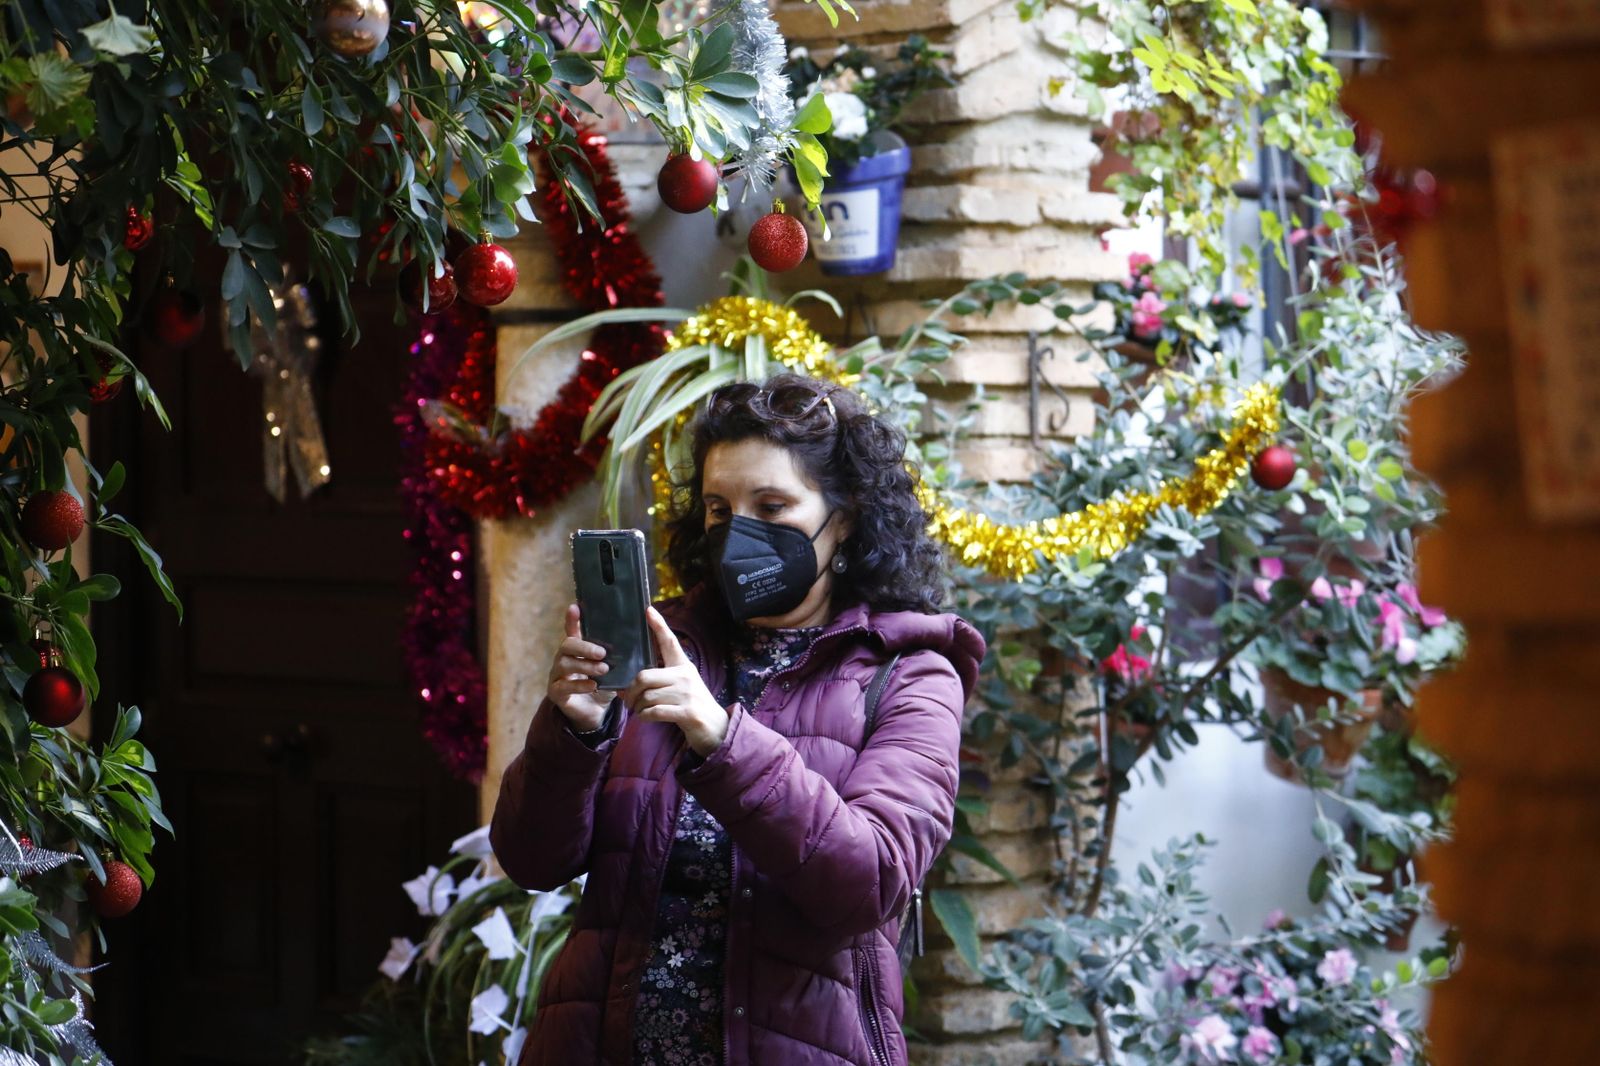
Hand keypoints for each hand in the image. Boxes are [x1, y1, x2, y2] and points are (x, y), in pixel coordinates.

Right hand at [546, 603, 612, 729]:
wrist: (596, 712)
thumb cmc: (604, 685)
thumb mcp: (612, 667)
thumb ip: (617, 654)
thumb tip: (636, 636)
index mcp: (577, 650)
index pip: (572, 629)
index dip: (572, 618)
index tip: (575, 607)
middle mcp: (563, 659)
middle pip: (566, 645)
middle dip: (584, 647)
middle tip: (603, 653)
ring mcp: (557, 675)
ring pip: (564, 664)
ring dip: (585, 666)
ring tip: (603, 670)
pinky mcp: (556, 692)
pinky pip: (563, 686)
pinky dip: (580, 685)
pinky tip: (593, 685)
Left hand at [624, 606, 728, 756]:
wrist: (716, 729)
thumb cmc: (692, 705)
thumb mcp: (680, 686)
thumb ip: (659, 681)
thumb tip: (626, 685)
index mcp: (684, 666)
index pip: (670, 642)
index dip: (659, 625)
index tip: (648, 610)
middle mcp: (686, 676)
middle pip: (645, 676)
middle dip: (631, 690)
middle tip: (628, 699)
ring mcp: (687, 694)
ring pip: (647, 696)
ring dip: (638, 707)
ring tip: (640, 711)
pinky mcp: (687, 712)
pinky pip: (655, 711)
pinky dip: (644, 716)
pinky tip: (645, 717)